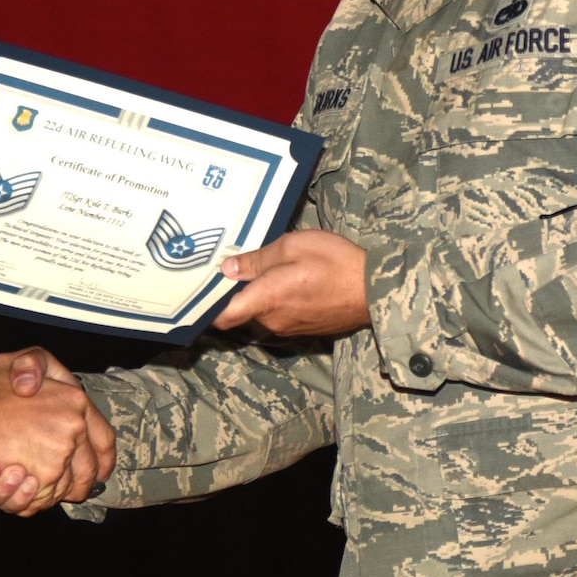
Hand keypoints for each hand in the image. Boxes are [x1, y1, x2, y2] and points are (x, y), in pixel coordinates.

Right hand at [0, 349, 115, 509]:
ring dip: (42, 491)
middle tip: (59, 484)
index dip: (104, 458)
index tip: (101, 470)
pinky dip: (24, 501)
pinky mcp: (36, 484)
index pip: (104, 438)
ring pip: (60, 490)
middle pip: (86, 472)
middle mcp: (72, 433)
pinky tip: (7, 485)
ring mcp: (56, 461)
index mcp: (76, 403)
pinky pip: (38, 503)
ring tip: (18, 478)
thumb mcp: (15, 361)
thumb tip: (34, 386)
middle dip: (76, 483)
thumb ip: (36, 365)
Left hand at [213, 230, 369, 337]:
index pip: (223, 317)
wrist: (376, 290)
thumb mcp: (294, 246)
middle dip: (242, 290)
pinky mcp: (305, 330)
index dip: (207, 307)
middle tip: (245, 262)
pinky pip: (283, 315)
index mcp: (267, 299)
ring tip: (277, 268)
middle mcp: (273, 321)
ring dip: (265, 294)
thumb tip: (228, 269)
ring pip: (264, 312)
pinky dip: (282, 301)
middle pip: (243, 309)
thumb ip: (258, 260)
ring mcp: (290, 328)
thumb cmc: (336, 263)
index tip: (200, 291)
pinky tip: (297, 281)